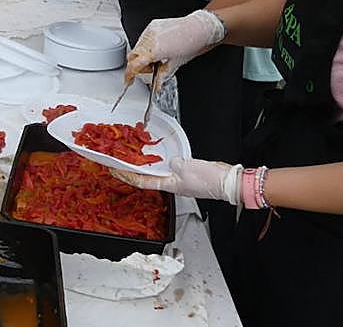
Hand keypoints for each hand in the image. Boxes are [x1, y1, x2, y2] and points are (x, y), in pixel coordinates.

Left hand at [112, 158, 242, 205]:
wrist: (228, 181)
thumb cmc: (209, 180)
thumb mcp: (186, 168)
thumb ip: (174, 163)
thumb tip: (171, 162)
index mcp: (169, 185)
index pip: (142, 181)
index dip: (127, 176)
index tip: (115, 170)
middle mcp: (172, 183)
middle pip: (147, 177)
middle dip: (133, 170)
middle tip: (120, 162)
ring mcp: (180, 179)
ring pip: (157, 172)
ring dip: (145, 166)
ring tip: (135, 158)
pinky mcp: (188, 173)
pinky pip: (169, 167)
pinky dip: (161, 162)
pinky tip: (159, 156)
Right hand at [125, 9, 225, 85]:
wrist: (199, 28)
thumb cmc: (192, 44)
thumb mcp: (176, 64)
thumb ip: (163, 75)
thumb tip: (157, 84)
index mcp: (155, 52)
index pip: (134, 65)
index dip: (129, 75)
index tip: (129, 80)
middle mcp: (149, 40)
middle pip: (132, 56)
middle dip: (137, 65)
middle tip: (150, 69)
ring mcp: (150, 31)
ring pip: (137, 46)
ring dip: (142, 54)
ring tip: (158, 57)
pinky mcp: (152, 25)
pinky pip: (143, 37)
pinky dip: (147, 45)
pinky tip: (159, 47)